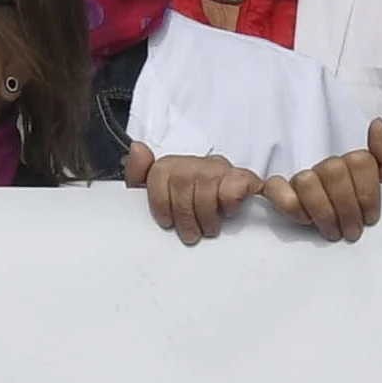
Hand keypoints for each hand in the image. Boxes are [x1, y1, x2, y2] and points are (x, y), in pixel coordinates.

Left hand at [124, 140, 265, 245]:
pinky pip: (234, 185)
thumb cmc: (192, 208)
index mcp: (174, 166)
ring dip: (206, 214)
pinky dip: (230, 203)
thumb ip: (140, 176)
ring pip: (206, 184)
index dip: (160, 201)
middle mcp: (197, 163)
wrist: (233, 209)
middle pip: (182, 180)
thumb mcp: (159, 197)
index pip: (160, 171)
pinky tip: (227, 212)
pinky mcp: (244, 178)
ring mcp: (220, 168)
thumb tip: (137, 148)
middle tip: (190, 234)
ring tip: (207, 228)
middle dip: (184, 214)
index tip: (166, 222)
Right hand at [260, 118, 381, 243]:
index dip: (367, 193)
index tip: (371, 218)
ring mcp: (303, 179)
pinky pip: (274, 187)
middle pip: (333, 171)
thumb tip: (376, 123)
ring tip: (334, 232)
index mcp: (354, 163)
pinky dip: (288, 202)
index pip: (359, 161)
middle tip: (353, 231)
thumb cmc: (376, 215)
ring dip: (322, 211)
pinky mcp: (281, 193)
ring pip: (307, 180)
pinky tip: (304, 219)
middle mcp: (327, 167)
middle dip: (346, 207)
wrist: (365, 241)